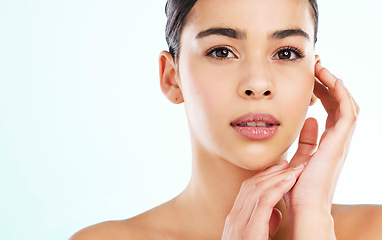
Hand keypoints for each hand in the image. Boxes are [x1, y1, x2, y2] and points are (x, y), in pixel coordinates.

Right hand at [222, 161, 305, 239]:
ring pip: (257, 189)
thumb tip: (277, 212)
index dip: (264, 175)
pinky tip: (290, 181)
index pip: (248, 188)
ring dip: (279, 176)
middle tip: (290, 163)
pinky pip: (264, 202)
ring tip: (295, 170)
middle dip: (272, 171)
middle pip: (252, 184)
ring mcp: (239, 223)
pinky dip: (278, 188)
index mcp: (235, 218)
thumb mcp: (256, 236)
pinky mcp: (249, 231)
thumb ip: (264, 222)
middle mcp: (234, 218)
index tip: (280, 168)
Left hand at [285, 62, 359, 237]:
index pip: (330, 111)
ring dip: (336, 84)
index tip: (310, 79)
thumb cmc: (297, 188)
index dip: (323, 93)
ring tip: (321, 68)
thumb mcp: (299, 158)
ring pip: (347, 104)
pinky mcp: (340, 142)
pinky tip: (332, 79)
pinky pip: (347, 111)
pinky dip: (342, 94)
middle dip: (329, 84)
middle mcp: (338, 140)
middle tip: (317, 67)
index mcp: (329, 143)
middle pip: (340, 104)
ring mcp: (342, 141)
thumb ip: (306, 141)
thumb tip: (309, 121)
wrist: (303, 206)